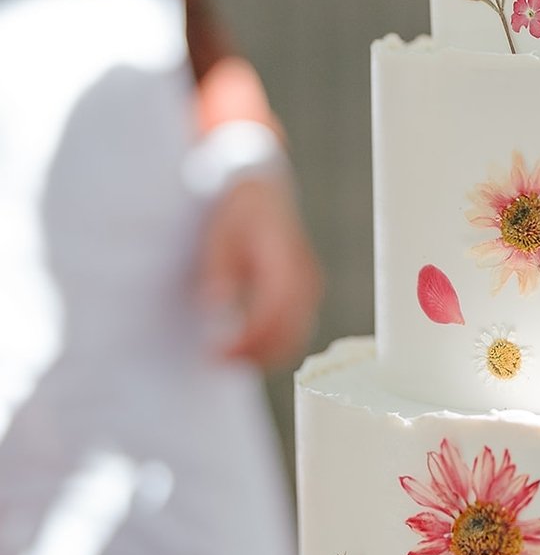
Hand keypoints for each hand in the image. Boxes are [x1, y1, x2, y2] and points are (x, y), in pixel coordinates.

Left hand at [199, 173, 322, 367]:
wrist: (260, 192)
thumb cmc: (237, 212)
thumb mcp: (220, 235)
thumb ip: (219, 269)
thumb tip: (215, 303)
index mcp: (284, 256)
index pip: (275, 308)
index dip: (250, 337)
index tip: (219, 352)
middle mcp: (304, 275)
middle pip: (290, 330)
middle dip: (256, 354)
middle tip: (219, 362)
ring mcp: (309, 287)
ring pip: (296, 336)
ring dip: (265, 355)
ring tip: (230, 359)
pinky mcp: (306, 296)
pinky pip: (296, 331)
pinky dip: (273, 346)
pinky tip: (248, 351)